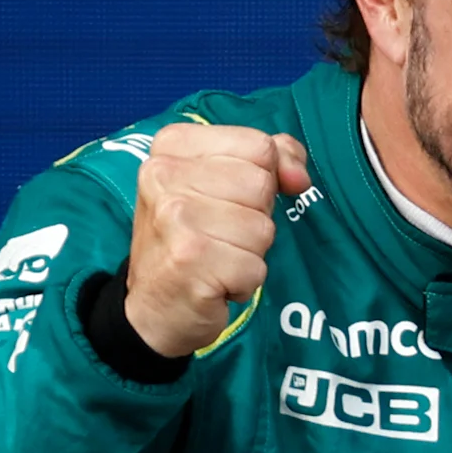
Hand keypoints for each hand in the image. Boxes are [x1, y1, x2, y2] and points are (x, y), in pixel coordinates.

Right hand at [124, 124, 312, 357]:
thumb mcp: (223, 183)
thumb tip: (298, 177)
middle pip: (262, 185)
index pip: (259, 146)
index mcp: (173, 146)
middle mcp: (165, 174)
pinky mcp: (188, 259)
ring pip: (262, 228)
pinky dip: (244, 281)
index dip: (264, 178)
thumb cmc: (193, 238)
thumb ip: (271, 161)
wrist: (153, 306)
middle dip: (255, 218)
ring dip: (250, 252)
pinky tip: (214, 281)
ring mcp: (174, 216)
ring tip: (216, 258)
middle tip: (219, 234)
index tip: (233, 199)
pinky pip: (255, 267)